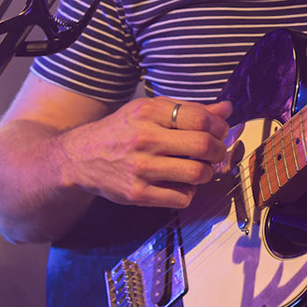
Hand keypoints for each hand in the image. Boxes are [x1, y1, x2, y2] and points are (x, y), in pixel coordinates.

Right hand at [53, 97, 233, 209]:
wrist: (80, 158)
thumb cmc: (122, 131)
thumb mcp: (150, 111)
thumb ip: (189, 110)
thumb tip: (227, 108)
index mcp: (149, 112)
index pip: (200, 118)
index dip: (219, 126)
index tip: (220, 131)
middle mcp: (145, 138)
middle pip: (203, 146)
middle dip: (218, 151)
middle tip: (216, 152)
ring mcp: (141, 168)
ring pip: (197, 174)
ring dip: (205, 173)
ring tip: (197, 168)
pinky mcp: (137, 193)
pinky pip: (182, 197)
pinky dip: (188, 192)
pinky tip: (180, 184)